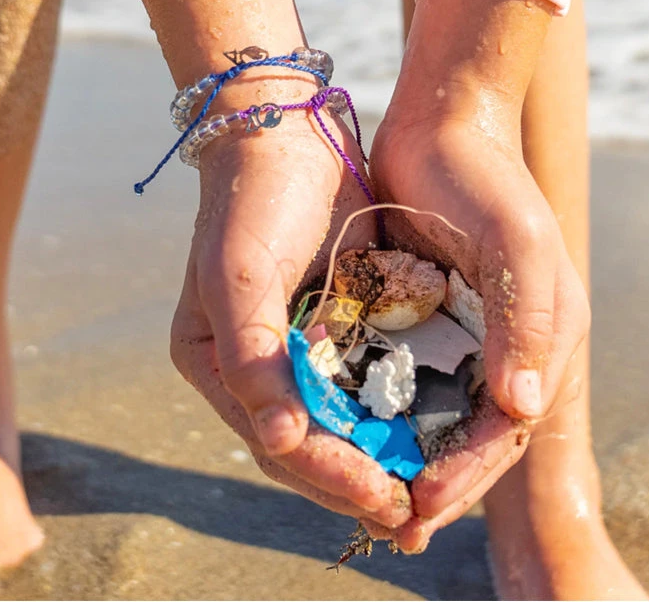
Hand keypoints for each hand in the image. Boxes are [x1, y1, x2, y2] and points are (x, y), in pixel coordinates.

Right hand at [170, 90, 410, 528]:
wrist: (285, 133)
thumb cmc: (249, 202)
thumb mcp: (237, 277)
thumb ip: (250, 359)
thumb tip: (276, 442)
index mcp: (216, 361)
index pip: (274, 438)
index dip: (327, 474)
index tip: (380, 497)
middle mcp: (257, 361)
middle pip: (310, 440)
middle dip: (357, 480)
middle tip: (410, 515)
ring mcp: (300, 340)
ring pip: (343, 416)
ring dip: (381, 453)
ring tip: (427, 490)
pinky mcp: (339, 316)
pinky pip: (368, 373)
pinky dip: (395, 404)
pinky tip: (432, 426)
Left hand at [367, 99, 589, 550]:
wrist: (440, 121)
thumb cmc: (485, 178)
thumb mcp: (517, 242)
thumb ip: (527, 323)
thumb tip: (522, 408)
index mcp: (543, 334)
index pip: (507, 424)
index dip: (467, 471)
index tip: (423, 504)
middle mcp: (505, 341)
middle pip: (471, 429)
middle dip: (435, 478)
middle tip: (393, 522)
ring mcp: (462, 326)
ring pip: (435, 410)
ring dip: (405, 452)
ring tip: (367, 490)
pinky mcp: (422, 308)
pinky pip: (404, 371)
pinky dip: (383, 406)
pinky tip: (351, 428)